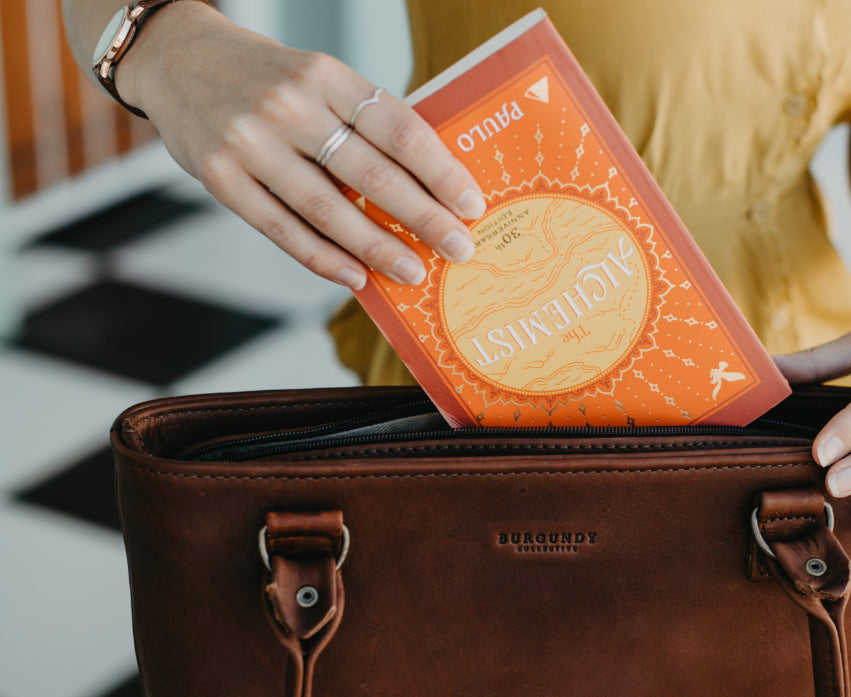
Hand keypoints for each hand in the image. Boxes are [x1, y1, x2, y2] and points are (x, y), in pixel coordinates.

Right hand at [117, 3, 484, 288]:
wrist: (174, 57)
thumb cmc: (264, 77)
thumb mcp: (317, 78)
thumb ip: (362, 123)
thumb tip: (424, 187)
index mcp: (325, 75)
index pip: (397, 128)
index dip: (440, 171)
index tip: (471, 204)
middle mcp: (289, 105)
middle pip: (371, 174)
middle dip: (423, 217)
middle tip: (458, 248)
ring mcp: (251, 143)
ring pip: (328, 209)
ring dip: (378, 248)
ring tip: (414, 272)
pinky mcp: (221, 178)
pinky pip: (283, 230)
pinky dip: (324, 259)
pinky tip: (357, 278)